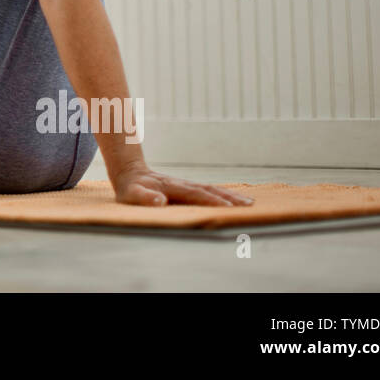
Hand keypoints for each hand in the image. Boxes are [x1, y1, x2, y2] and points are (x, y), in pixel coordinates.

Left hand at [111, 162, 253, 207]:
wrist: (129, 172)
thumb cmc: (130, 189)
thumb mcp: (131, 195)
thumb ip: (145, 198)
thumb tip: (161, 202)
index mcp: (172, 187)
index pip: (196, 194)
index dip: (213, 201)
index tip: (230, 208)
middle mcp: (182, 184)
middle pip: (209, 190)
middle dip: (229, 198)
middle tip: (249, 206)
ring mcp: (185, 185)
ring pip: (211, 188)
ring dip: (230, 195)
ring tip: (249, 202)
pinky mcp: (186, 188)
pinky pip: (207, 190)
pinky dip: (222, 194)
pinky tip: (233, 200)